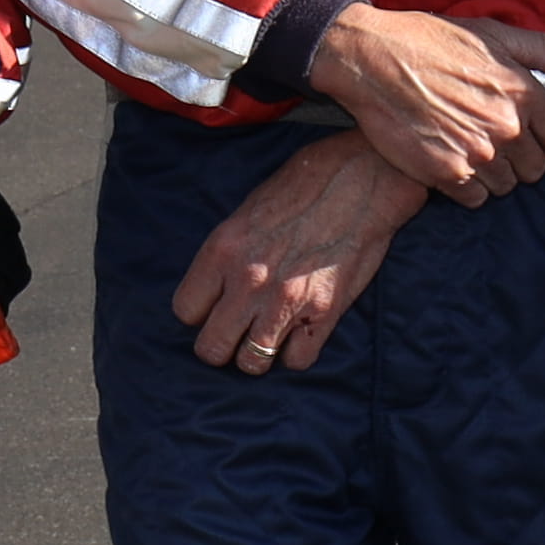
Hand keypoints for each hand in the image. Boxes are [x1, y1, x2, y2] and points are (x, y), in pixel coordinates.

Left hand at [173, 130, 427, 374]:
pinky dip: (298, 353)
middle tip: (238, 334)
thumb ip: (228, 255)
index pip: (185, 311)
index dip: (201, 314)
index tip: (217, 308)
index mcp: (222, 251)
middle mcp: (248, 281)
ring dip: (259, 354)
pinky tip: (302, 332)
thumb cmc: (303, 188)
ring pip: (251, 363)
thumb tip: (218, 287)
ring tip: (270, 336)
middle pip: (211, 348)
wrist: (359, 180)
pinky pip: (297, 361)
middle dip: (223, 345)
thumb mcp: (247, 213)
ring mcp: (285, 301)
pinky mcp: (323, 313)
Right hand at [449, 23, 544, 204]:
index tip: (527, 127)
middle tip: (491, 136)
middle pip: (536, 168)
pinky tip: (451, 159)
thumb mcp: (493, 34)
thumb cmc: (431, 41)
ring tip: (468, 145)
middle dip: (519, 155)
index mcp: (523, 92)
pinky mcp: (447, 173)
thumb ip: (544, 52)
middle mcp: (507, 127)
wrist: (372, 59)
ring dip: (493, 172)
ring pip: (507, 185)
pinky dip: (467, 185)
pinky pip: (477, 198)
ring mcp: (478, 153)